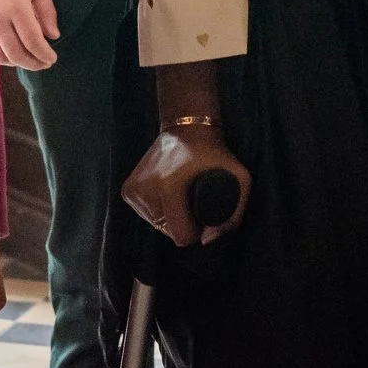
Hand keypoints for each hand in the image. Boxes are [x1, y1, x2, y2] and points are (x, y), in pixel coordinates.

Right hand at [0, 0, 59, 69]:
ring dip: (21, 63)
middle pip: (17, 54)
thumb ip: (47, 10)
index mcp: (15, 7)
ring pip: (4, 58)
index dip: (44, 54)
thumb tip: (53, 36)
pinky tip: (17, 54)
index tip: (53, 59)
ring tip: (34, 59)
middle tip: (45, 63)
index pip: (32, 40)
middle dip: (34, 63)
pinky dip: (7, 59)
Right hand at [122, 124, 251, 246]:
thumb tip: (206, 240)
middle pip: (169, 232)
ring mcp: (133, 190)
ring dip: (171, 218)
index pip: (181, 235)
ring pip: (157, 226)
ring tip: (181, 197)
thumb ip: (232, 216)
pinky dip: (159, 211)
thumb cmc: (214, 154)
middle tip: (193, 201)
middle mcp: (146, 190)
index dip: (197, 230)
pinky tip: (168, 195)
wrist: (186, 128)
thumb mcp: (240, 179)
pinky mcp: (127, 190)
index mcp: (168, 187)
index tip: (204, 214)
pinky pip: (147, 215)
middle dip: (183, 222)